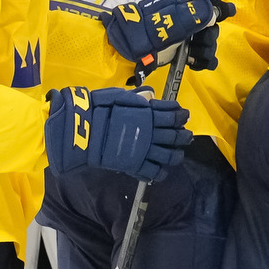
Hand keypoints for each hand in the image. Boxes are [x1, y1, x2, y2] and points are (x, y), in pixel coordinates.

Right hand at [44, 86, 191, 180]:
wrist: (82, 128)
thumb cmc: (99, 108)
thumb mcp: (121, 96)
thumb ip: (138, 98)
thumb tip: (149, 95)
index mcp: (148, 114)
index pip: (172, 115)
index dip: (181, 116)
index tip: (184, 116)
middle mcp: (150, 132)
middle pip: (175, 136)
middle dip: (183, 136)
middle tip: (186, 136)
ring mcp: (144, 150)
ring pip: (169, 155)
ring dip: (176, 155)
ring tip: (178, 154)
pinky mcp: (134, 164)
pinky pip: (152, 171)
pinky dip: (160, 173)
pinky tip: (161, 171)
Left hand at [101, 0, 232, 73]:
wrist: (122, 52)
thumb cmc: (144, 32)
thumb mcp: (169, 21)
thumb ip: (193, 15)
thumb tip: (216, 10)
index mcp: (183, 6)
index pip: (208, 4)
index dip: (219, 9)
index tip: (227, 15)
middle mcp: (186, 20)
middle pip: (211, 27)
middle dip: (210, 36)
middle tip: (201, 44)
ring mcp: (183, 37)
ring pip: (207, 43)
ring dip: (207, 50)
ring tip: (195, 57)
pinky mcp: (180, 53)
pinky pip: (201, 56)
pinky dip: (202, 61)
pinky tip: (194, 64)